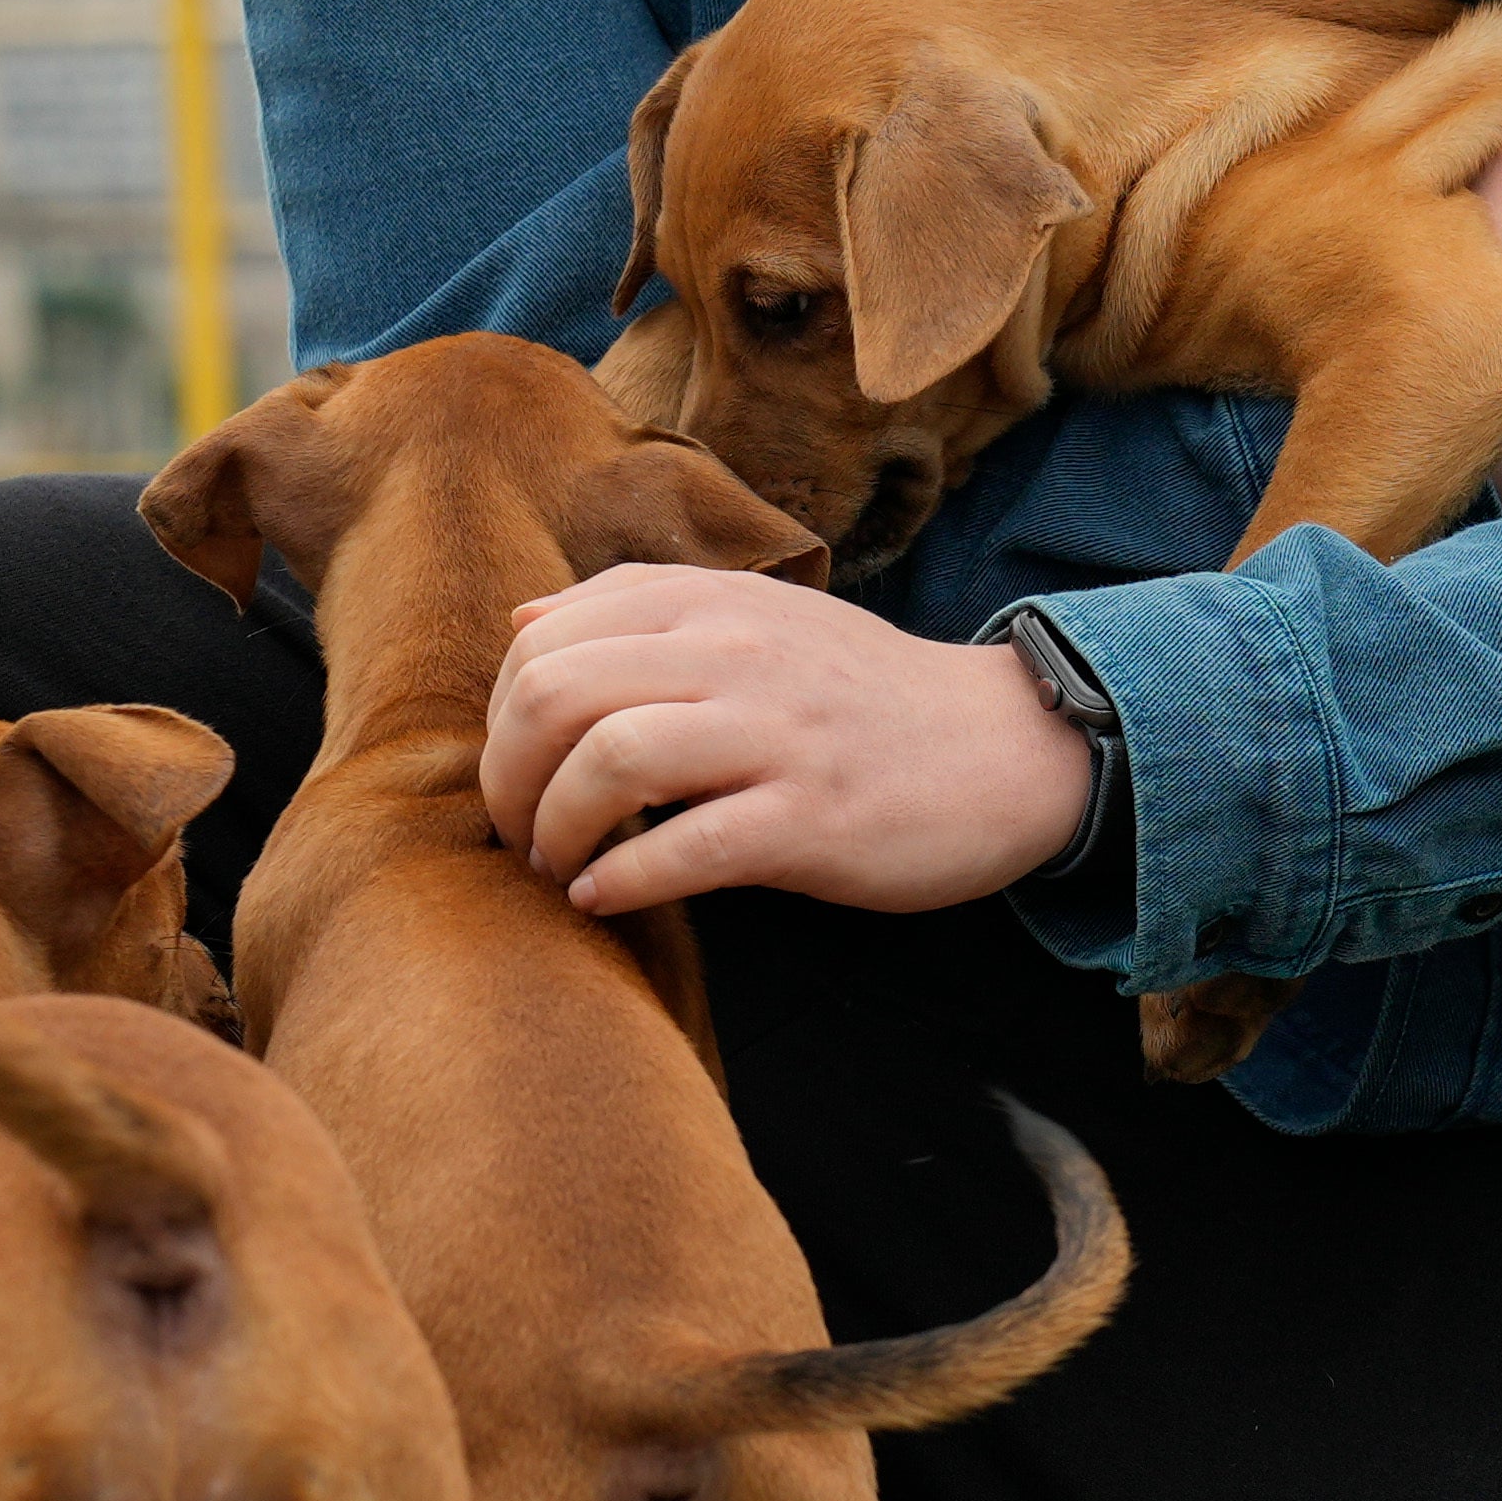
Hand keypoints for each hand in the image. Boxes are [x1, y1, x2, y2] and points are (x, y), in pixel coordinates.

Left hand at [479, 561, 1093, 917]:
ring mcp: (776, 734)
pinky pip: (686, 848)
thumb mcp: (757, 616)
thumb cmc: (859, 694)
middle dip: (506, 777)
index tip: (517, 769)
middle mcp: (736, 653)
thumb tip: (521, 617)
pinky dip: (621, 881)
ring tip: (556, 865)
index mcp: (710, 603)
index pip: (544, 637)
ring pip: (610, 761)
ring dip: (554, 829)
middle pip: (555, 693)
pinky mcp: (813, 818)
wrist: (1004, 746)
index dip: (498, 714)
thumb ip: (643, 608)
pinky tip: (603, 897)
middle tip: (517, 830)